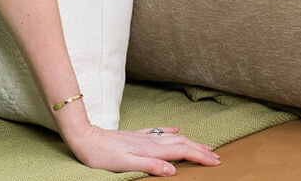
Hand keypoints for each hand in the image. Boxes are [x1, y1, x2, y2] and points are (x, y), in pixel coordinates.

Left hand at [66, 124, 221, 176]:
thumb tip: (173, 170)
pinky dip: (170, 131)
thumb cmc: (101, 155)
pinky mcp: (134, 135)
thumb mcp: (124, 165)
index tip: (215, 161)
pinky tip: (175, 129)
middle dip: (200, 149)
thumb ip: (149, 166)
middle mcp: (149, 142)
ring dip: (190, 142)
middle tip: (217, 156)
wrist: (83, 137)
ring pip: (172, 138)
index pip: (182, 152)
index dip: (200, 156)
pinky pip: (157, 132)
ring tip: (204, 146)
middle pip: (181, 144)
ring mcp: (142, 137)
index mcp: (150, 150)